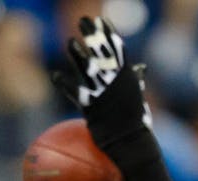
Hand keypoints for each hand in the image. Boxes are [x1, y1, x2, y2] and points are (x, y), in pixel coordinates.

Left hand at [52, 17, 151, 152]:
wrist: (131, 144)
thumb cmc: (136, 122)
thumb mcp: (138, 97)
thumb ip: (136, 80)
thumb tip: (141, 68)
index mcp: (127, 78)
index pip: (118, 49)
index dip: (109, 33)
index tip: (101, 20)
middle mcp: (116, 83)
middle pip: (103, 53)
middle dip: (93, 35)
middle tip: (83, 21)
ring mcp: (103, 94)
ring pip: (89, 70)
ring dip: (79, 55)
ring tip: (70, 42)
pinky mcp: (92, 108)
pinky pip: (75, 94)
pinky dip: (64, 84)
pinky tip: (55, 76)